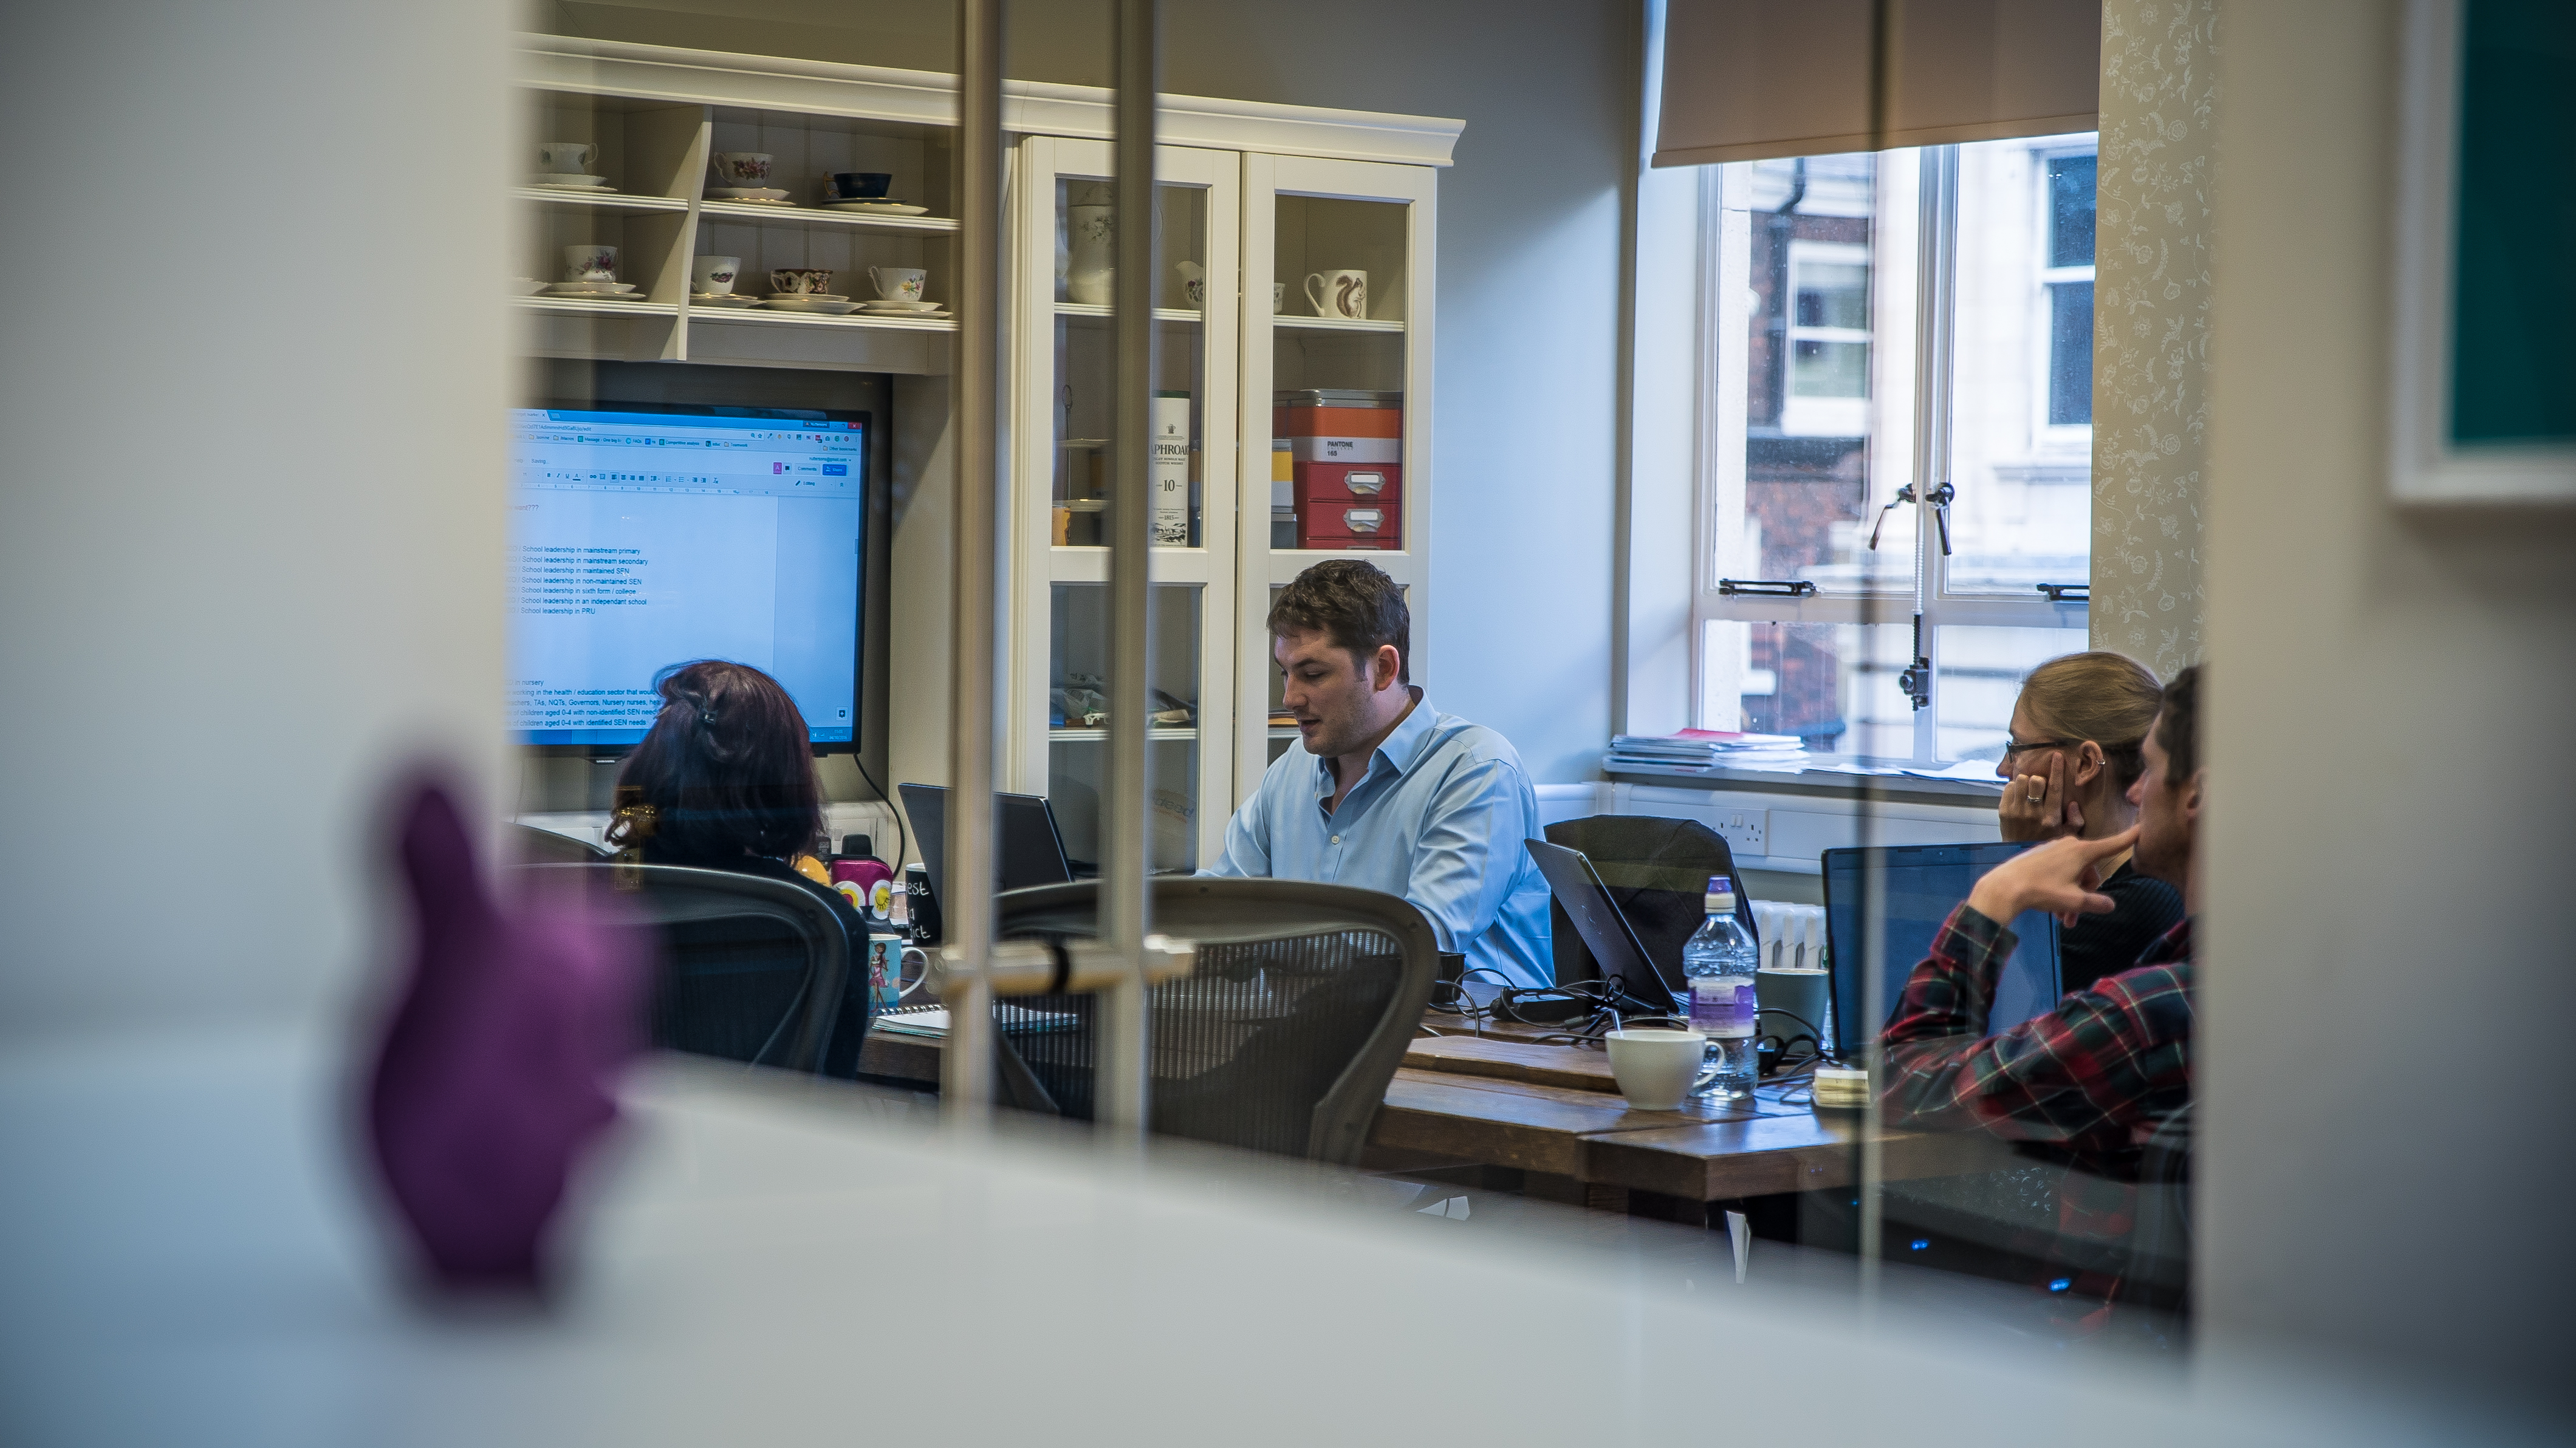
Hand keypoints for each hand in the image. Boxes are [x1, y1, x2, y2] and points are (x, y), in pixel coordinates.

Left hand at [1966, 827, 2138, 927]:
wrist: (2004, 887)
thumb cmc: (2042, 891)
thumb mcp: (2074, 902)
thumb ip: (2096, 903)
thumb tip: (2110, 905)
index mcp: (2082, 852)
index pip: (2113, 845)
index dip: (2129, 838)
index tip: (2143, 828)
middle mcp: (2069, 846)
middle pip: (2090, 871)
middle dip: (2086, 895)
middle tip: (2074, 918)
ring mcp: (2053, 849)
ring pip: (2073, 875)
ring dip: (2071, 898)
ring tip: (2063, 919)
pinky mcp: (2040, 856)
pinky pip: (2058, 873)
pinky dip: (2060, 890)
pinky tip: (2052, 909)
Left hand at [1998, 751, 2083, 841]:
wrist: (2019, 852)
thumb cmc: (2044, 842)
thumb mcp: (2066, 836)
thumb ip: (2075, 821)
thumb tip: (2073, 804)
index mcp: (2050, 818)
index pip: (2055, 788)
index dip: (2056, 769)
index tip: (2056, 756)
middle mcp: (2033, 814)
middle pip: (2035, 780)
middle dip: (2039, 779)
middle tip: (2040, 788)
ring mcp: (2016, 812)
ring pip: (2020, 781)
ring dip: (2026, 782)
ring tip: (2028, 792)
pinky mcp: (2003, 811)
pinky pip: (2008, 787)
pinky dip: (2014, 787)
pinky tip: (2019, 796)